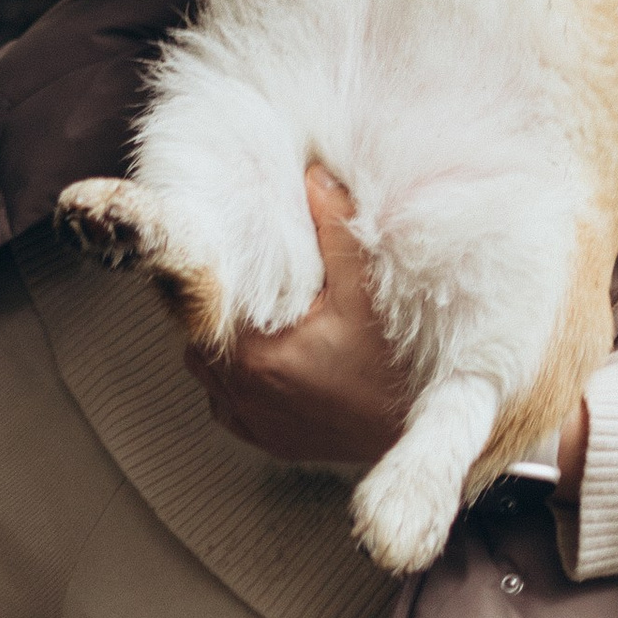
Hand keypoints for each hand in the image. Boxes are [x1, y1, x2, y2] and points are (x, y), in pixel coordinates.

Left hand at [184, 168, 411, 464]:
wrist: (417, 433)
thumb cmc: (393, 367)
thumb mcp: (365, 287)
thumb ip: (334, 226)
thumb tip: (312, 175)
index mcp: (257, 358)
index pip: (203, 309)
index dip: (212, 278)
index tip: (226, 252)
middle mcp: (245, 397)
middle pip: (200, 339)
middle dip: (220, 309)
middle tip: (246, 279)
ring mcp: (258, 425)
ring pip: (210, 374)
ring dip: (226, 346)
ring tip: (257, 317)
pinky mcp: (274, 442)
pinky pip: (229, 406)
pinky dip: (238, 381)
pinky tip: (268, 357)